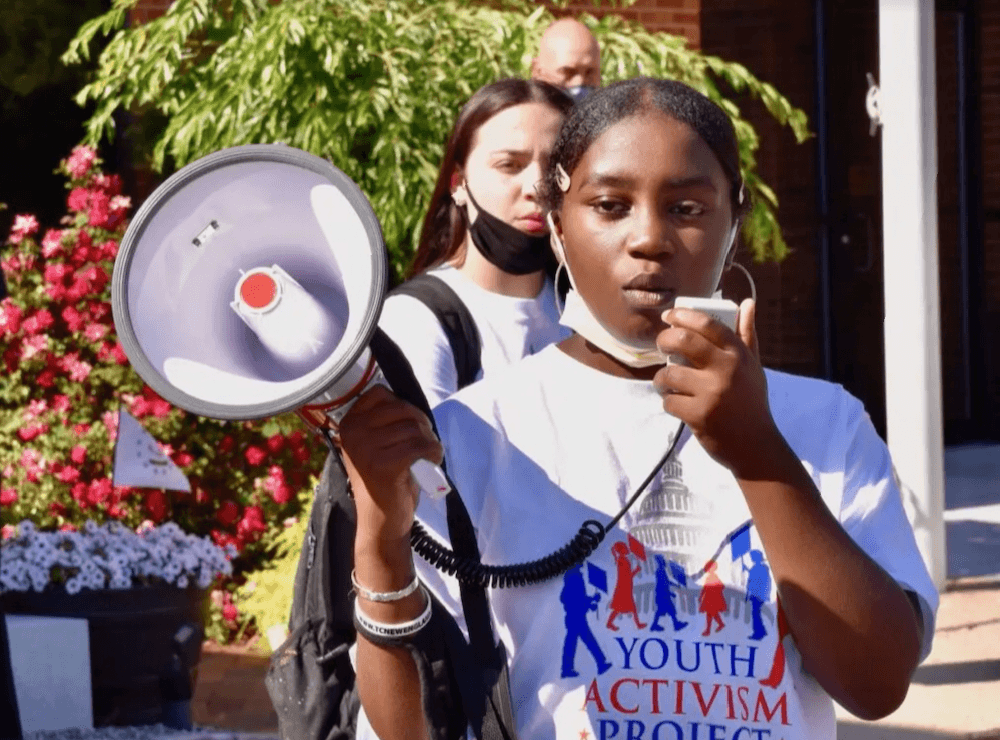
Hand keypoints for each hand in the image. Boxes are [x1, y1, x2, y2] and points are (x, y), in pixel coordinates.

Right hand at [336, 385, 443, 544]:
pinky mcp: (384, 465)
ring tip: (425, 458)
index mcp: (349, 423)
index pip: (380, 393)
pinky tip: (429, 464)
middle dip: (421, 424)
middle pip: (402, 408)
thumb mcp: (376, 444)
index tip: (409, 427)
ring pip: (415, 428)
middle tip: (423, 444)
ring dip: (429, 441)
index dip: (403, 407)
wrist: (381, 520)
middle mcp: (353, 432)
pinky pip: (421, 446)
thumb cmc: (385, 479)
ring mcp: (366, 448)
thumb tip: (411, 402)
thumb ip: (385, 421)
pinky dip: (433, 454)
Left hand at [652, 298, 777, 476]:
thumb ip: (747, 335)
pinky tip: (677, 404)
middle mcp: (726, 370)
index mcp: (738, 355)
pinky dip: (668, 402)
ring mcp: (712, 393)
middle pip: (682, 341)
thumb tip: (747, 302)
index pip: (708, 324)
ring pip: (669, 374)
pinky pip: (669, 401)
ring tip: (667, 383)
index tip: (669, 316)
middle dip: (664, 340)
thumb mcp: (753, 367)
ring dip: (662, 379)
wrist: (755, 446)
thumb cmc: (751, 402)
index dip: (683, 315)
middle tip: (661, 346)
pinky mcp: (699, 415)